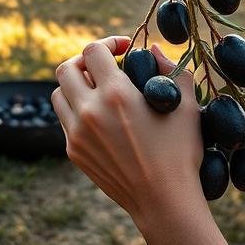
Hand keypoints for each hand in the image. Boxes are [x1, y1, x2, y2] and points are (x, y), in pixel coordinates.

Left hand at [52, 37, 225, 244]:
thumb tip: (154, 49)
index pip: (93, 50)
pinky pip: (65, 120)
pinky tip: (100, 117)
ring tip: (98, 89)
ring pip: (59, 94)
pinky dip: (77, 110)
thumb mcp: (186, 105)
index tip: (124, 47)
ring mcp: (77, 133)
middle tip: (104, 65)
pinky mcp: (74, 152)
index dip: (108, 41)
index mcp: (115, 94)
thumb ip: (171, 69)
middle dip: (84, 60)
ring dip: (76, 85)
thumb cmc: (180, 153)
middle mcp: (89, 111)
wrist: (164, 202)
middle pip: (66, 68)